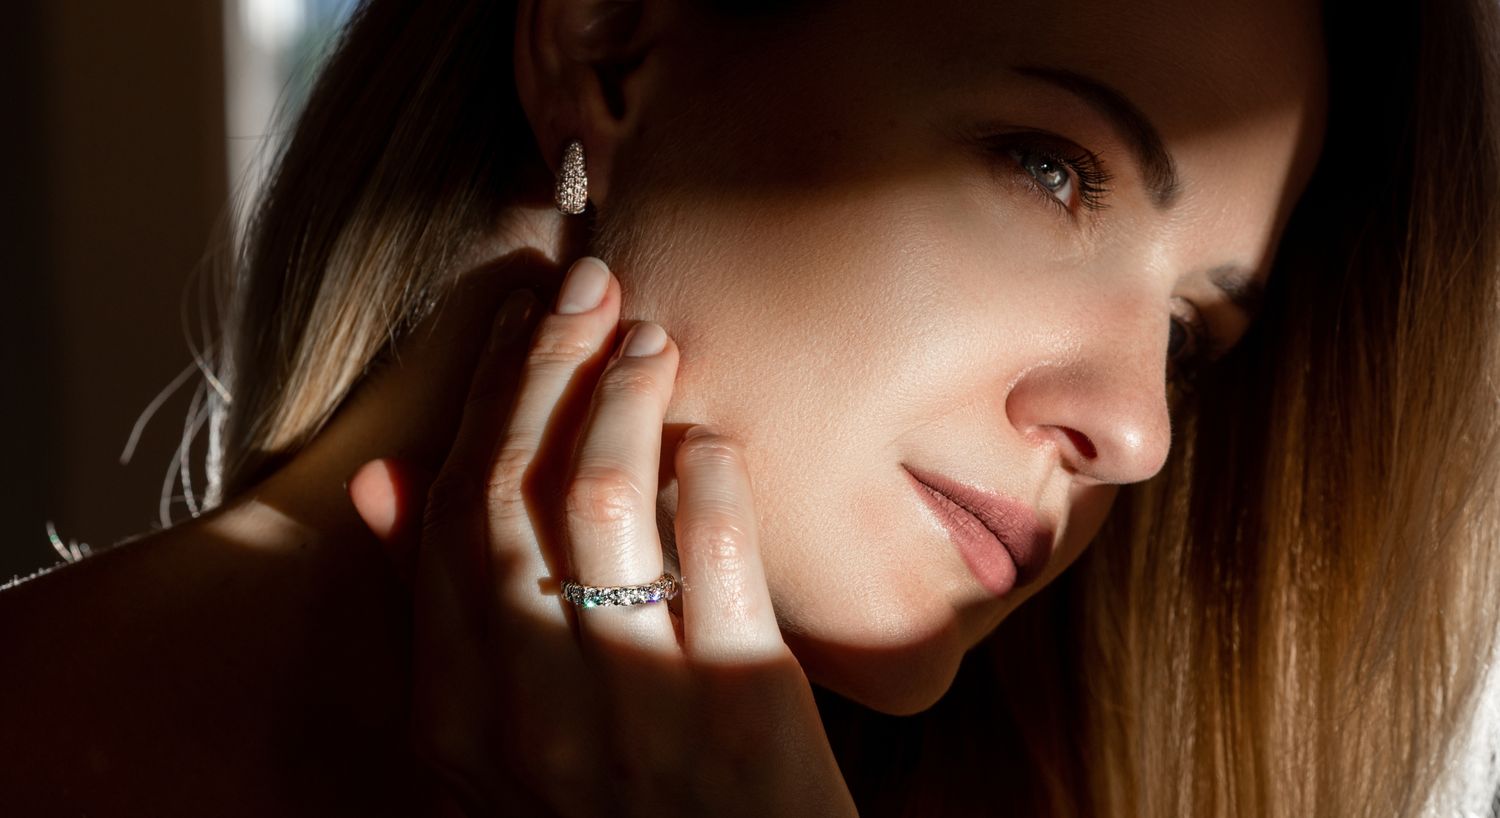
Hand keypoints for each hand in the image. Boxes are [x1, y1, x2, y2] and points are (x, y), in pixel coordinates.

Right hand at [348, 257, 857, 816]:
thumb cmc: (616, 811)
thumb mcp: (499, 740)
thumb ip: (444, 617)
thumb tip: (381, 481)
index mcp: (457, 715)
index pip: (451, 514)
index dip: (485, 398)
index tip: (520, 322)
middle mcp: (527, 710)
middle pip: (512, 487)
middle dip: (546, 364)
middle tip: (588, 283)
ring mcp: (632, 711)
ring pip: (601, 497)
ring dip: (623, 393)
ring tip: (650, 335)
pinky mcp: (738, 710)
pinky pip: (712, 550)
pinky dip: (707, 470)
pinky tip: (712, 437)